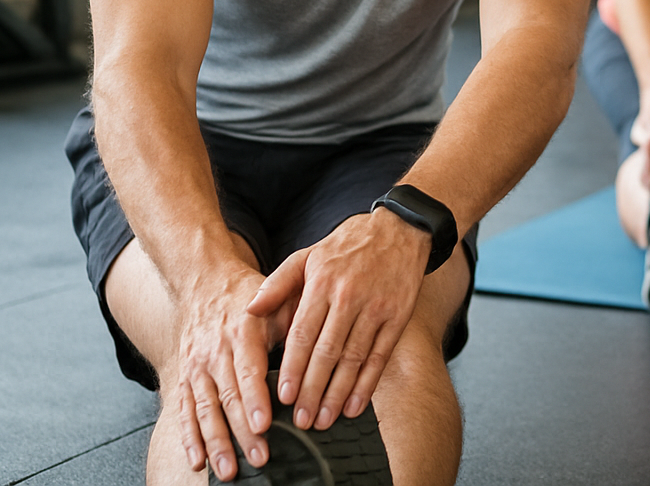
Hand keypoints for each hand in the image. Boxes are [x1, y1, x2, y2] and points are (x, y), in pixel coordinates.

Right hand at [173, 259, 289, 481]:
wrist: (205, 284)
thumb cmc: (252, 296)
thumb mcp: (278, 298)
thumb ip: (298, 321)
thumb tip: (324, 344)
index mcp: (242, 331)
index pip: (248, 370)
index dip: (255, 399)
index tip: (265, 424)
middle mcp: (216, 352)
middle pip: (228, 398)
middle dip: (242, 432)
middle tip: (259, 457)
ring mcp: (197, 367)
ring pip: (204, 410)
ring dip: (216, 443)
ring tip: (228, 470)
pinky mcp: (184, 378)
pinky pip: (184, 412)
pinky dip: (189, 439)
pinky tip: (198, 462)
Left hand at [247, 207, 432, 432]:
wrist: (400, 230)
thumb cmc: (347, 246)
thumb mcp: (308, 255)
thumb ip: (277, 283)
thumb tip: (249, 310)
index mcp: (323, 284)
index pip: (303, 333)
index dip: (294, 368)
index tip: (284, 397)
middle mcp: (350, 297)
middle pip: (328, 352)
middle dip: (313, 390)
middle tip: (301, 420)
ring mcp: (377, 308)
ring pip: (354, 358)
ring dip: (339, 393)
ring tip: (324, 420)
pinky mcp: (398, 317)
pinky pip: (381, 356)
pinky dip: (368, 383)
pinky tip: (355, 405)